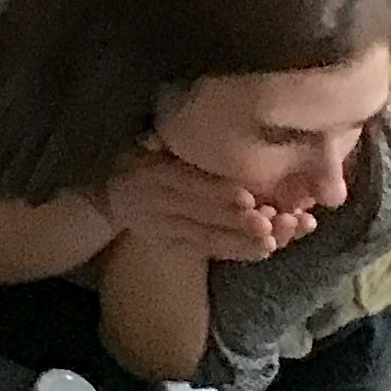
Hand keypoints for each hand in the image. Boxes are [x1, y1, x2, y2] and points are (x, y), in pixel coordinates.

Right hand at [104, 144, 308, 261]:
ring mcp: (170, 232)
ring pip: (212, 240)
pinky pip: (215, 252)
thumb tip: (164, 138)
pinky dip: (243, 251)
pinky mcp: (181, 249)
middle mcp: (160, 207)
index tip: (248, 197)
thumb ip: (160, 142)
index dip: (215, 192)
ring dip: (245, 241)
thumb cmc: (138, 164)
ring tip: (276, 239)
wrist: (115, 203)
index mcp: (152, 175)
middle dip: (238, 222)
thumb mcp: (142, 147)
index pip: (185, 184)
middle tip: (271, 224)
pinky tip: (269, 247)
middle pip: (202, 217)